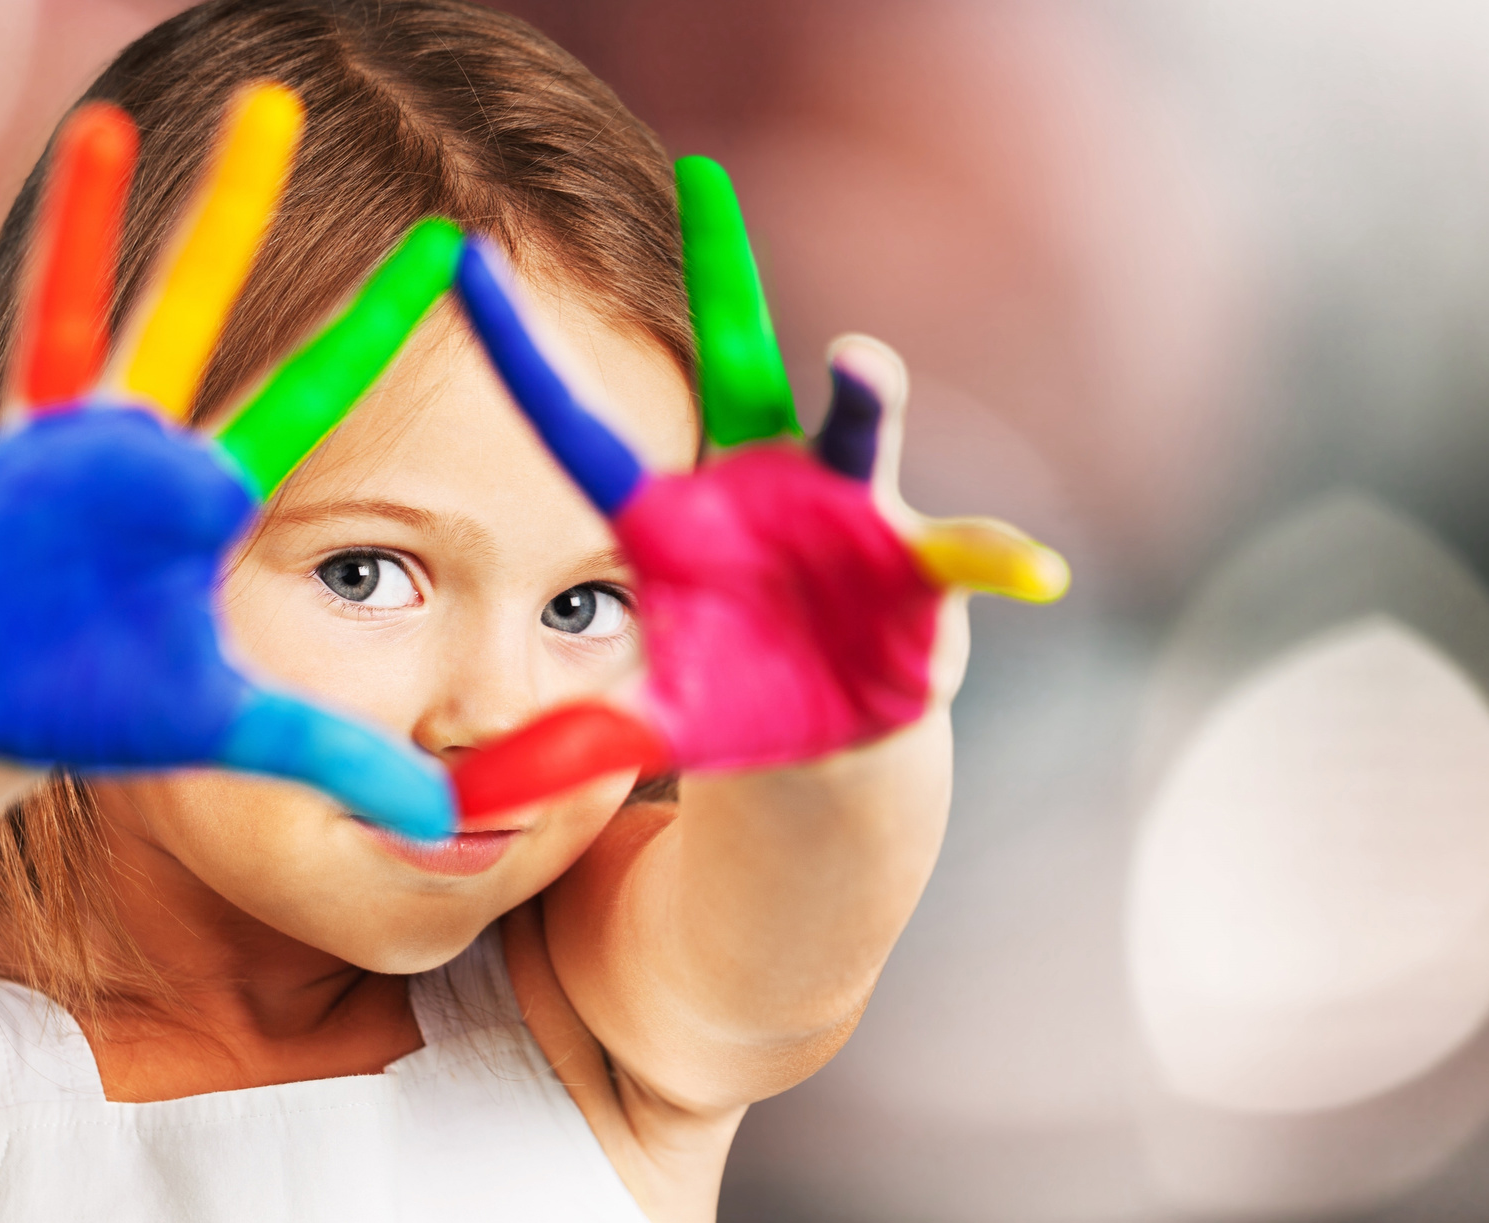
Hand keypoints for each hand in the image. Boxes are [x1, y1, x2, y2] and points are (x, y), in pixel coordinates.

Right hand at [0, 87, 464, 838]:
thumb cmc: (112, 708)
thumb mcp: (237, 731)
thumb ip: (336, 757)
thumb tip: (443, 819)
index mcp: (205, 493)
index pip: (309, 393)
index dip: (371, 326)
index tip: (444, 247)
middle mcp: (133, 450)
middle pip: (196, 313)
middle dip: (230, 214)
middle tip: (278, 102)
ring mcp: (48, 461)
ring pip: (69, 328)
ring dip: (76, 236)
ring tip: (98, 136)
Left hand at [449, 158, 1067, 814]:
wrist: (831, 733)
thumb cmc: (733, 702)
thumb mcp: (650, 725)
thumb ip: (569, 750)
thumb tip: (458, 808)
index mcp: (676, 520)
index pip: (584, 433)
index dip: (526, 359)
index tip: (464, 262)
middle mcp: (759, 489)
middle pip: (737, 374)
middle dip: (721, 284)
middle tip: (700, 181)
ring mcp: (844, 518)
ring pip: (852, 442)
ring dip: (859, 404)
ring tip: (860, 365)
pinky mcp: (916, 571)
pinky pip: (960, 558)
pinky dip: (991, 560)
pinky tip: (1030, 570)